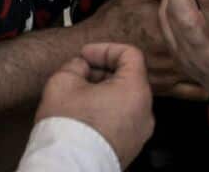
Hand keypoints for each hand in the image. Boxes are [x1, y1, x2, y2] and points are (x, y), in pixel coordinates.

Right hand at [36, 44, 155, 169]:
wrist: (69, 168)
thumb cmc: (69, 127)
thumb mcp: (63, 82)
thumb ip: (76, 65)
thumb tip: (82, 67)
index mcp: (135, 90)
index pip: (130, 54)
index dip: (105, 49)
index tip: (85, 55)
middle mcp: (145, 112)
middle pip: (129, 78)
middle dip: (102, 71)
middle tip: (78, 74)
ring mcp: (140, 133)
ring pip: (125, 100)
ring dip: (104, 92)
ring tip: (78, 96)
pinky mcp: (131, 148)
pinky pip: (122, 120)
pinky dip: (107, 112)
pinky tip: (84, 116)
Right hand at [85, 0, 202, 98]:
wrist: (91, 51)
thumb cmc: (114, 19)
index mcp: (169, 27)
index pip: (203, 12)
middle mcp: (173, 53)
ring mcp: (171, 74)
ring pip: (207, 68)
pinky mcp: (167, 90)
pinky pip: (196, 90)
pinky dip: (203, 79)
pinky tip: (203, 68)